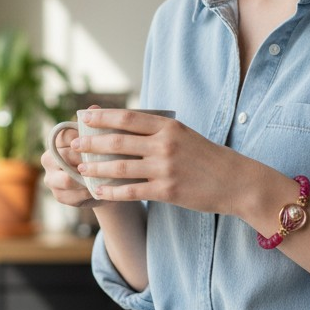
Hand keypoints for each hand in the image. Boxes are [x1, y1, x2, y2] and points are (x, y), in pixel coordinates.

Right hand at [41, 107, 101, 208]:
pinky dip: (87, 193)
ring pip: (65, 179)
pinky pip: (71, 196)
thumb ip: (97, 123)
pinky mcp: (59, 196)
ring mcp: (51, 179)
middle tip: (107, 161)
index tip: (102, 142)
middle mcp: (48, 159)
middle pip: (64, 157)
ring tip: (103, 177)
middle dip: (85, 160)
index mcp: (57, 141)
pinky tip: (100, 190)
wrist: (108, 184)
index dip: (82, 139)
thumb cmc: (104, 156)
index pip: (64, 136)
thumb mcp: (103, 139)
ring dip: (85, 179)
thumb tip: (93, 107)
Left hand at [72, 108, 243, 214]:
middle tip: (72, 145)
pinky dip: (111, 192)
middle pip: (117, 141)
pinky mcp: (167, 191)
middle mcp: (164, 144)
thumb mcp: (185, 136)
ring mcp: (165, 168)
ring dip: (95, 168)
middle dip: (90, 143)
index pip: (127, 118)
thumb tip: (126, 129)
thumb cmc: (210, 159)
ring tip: (80, 168)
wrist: (237, 182)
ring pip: (120, 167)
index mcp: (169, 127)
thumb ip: (158, 132)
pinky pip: (131, 191)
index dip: (102, 117)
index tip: (83, 117)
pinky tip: (98, 192)